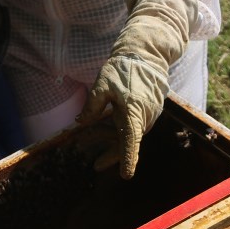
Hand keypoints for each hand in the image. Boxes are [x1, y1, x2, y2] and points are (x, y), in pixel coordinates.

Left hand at [79, 0, 198, 178]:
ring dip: (114, 140)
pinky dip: (120, 129)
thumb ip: (92, 106)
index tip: (126, 175)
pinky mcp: (148, 111)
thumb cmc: (123, 68)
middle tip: (96, 165)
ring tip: (94, 141)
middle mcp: (144, 117)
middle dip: (112, 154)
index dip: (127, 159)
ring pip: (130, 134)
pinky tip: (104, 127)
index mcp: (133, 113)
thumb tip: (81, 123)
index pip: (130, 142)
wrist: (147, 53)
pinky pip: (133, 125)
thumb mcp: (102, 85)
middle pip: (128, 142)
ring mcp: (149, 114)